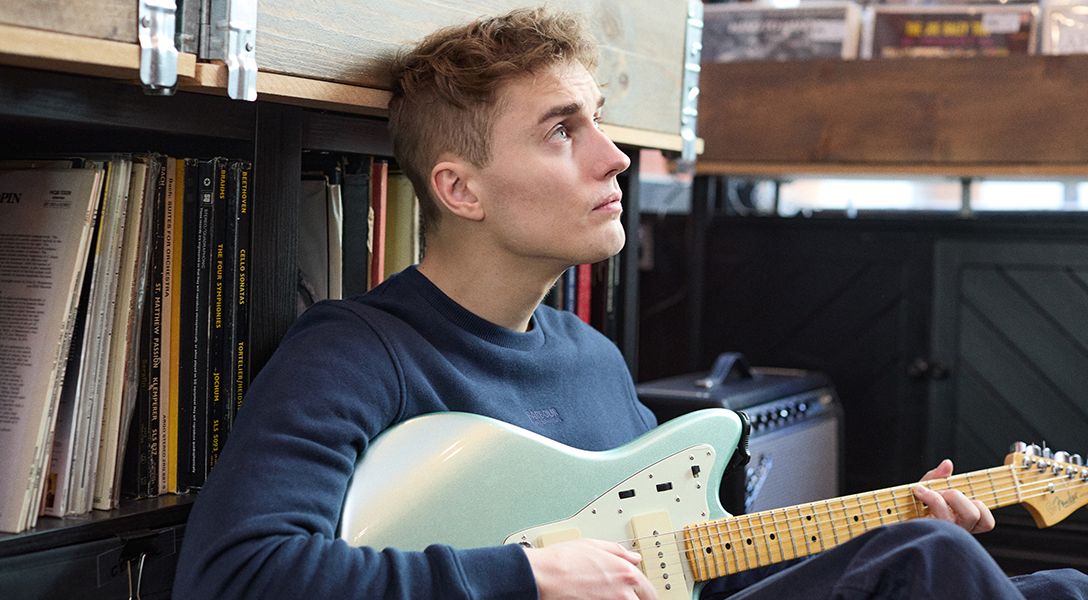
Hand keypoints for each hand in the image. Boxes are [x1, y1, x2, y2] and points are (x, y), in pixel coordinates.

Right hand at [523, 538, 658, 599]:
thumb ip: (619, 552)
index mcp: (626, 573)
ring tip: (605, 598)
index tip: (643, 597)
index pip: (649, 592)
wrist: (543, 576)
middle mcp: (623, 593)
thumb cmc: (563, 560)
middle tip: (622, 597)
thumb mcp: (594, 545)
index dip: (647, 596)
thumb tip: (634, 557)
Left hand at [912, 459, 994, 533]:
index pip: (987, 522)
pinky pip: (929, 523)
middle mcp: (956, 532)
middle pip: (972, 514)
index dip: (979, 505)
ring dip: (935, 499)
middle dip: (955, 495)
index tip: (959, 493)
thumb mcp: (927, 486)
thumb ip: (938, 477)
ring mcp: (941, 536)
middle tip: (939, 491)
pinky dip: (924, 507)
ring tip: (922, 493)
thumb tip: (947, 464)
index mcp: (963, 523)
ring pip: (950, 519)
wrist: (888, 517)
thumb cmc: (912, 503)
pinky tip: (916, 509)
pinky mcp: (924, 537)